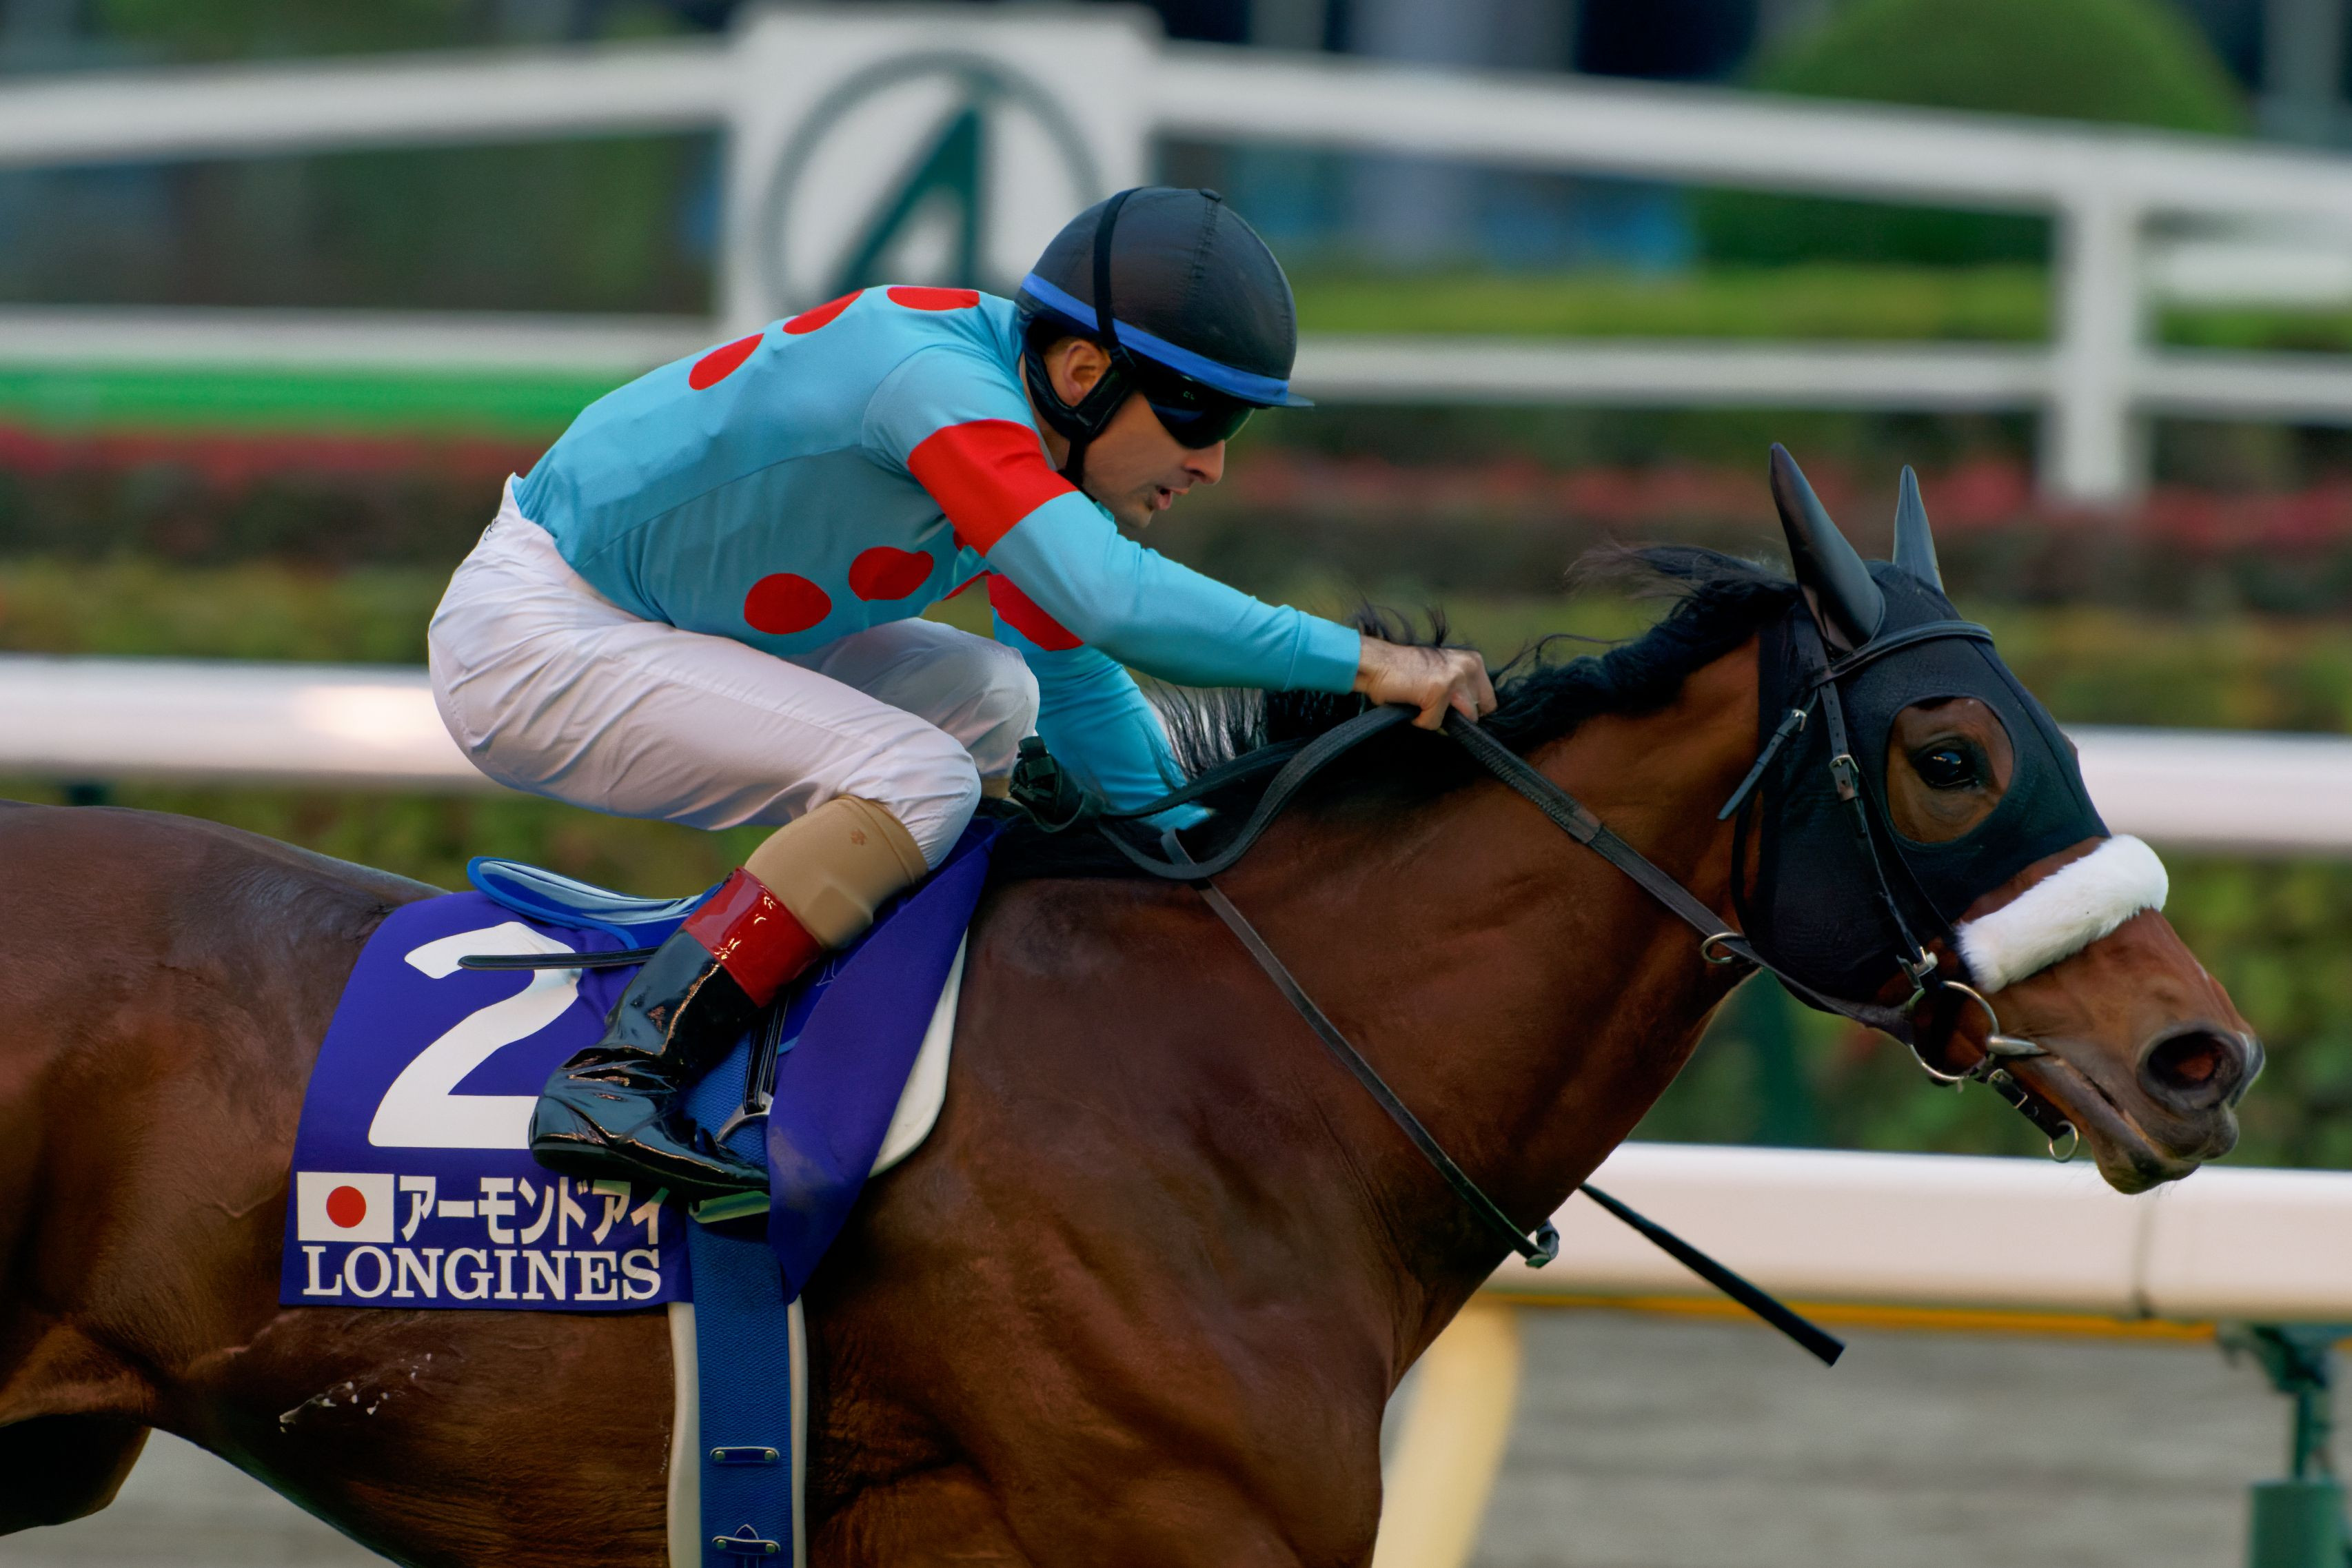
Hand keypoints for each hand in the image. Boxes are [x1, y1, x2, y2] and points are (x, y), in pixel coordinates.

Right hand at [1352, 639, 1497, 729]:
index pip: (1490, 701)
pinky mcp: (1439, 692)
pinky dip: (1419, 720)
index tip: (1454, 711)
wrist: (1377, 663)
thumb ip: (1461, 687)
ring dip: (1439, 717)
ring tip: (1422, 703)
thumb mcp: (1444, 671)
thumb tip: (1472, 714)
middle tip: (1433, 705)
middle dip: (1456, 717)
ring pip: (1461, 720)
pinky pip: (1434, 723)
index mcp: (1473, 661)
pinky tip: (1410, 704)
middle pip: (1477, 714)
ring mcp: (1455, 679)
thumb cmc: (1405, 670)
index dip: (1472, 711)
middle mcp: (1469, 668)